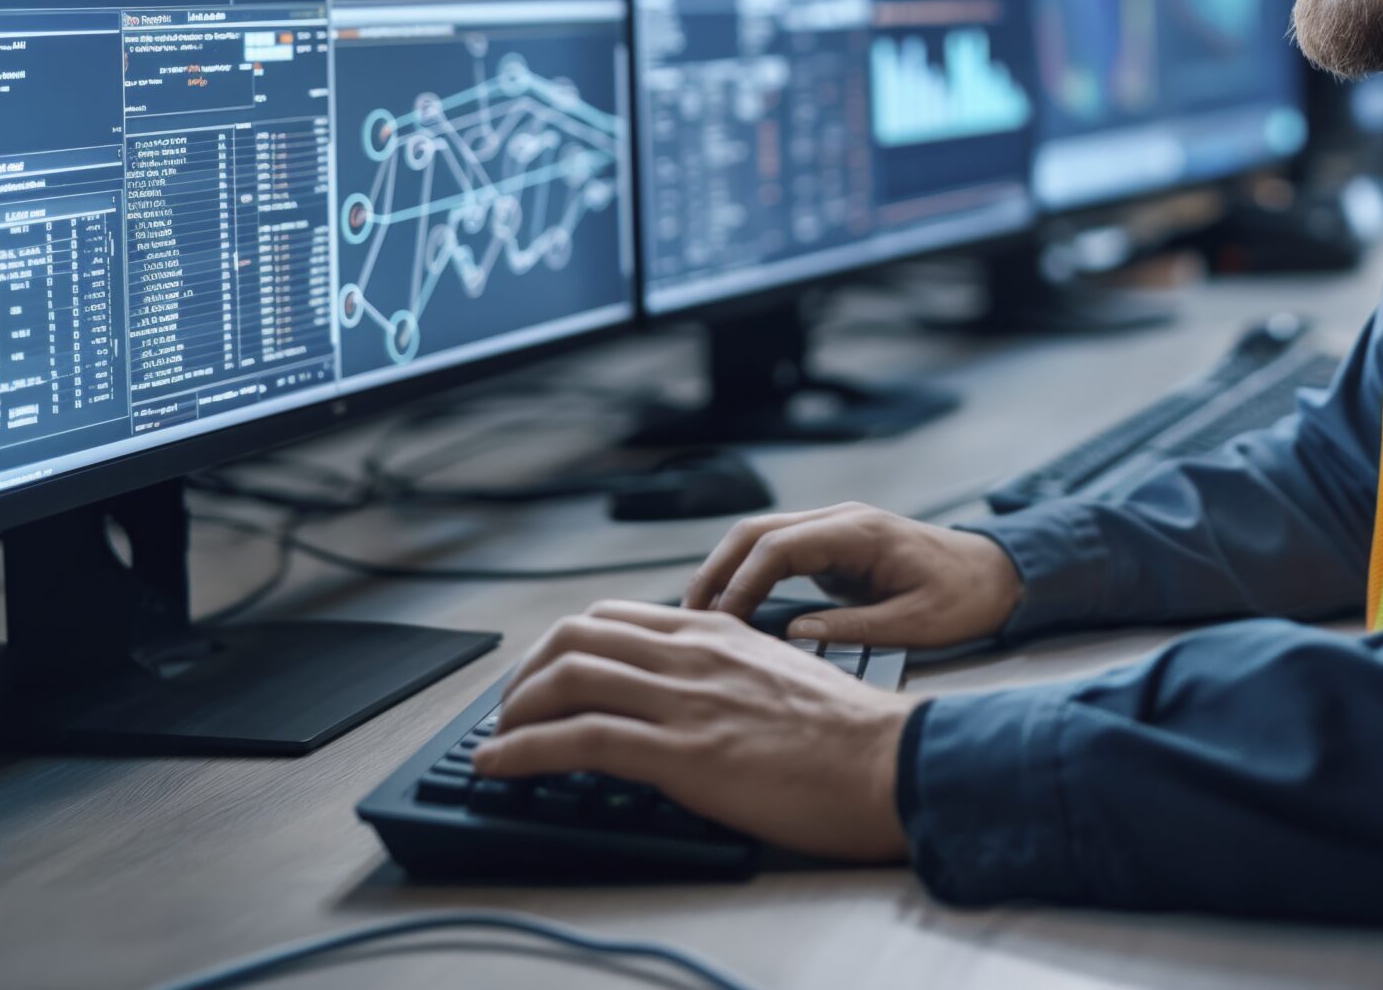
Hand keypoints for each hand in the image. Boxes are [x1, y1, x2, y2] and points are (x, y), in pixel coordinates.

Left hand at [473, 601, 919, 861]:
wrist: (887, 761)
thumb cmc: (846, 734)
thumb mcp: (778, 675)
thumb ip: (728, 671)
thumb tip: (692, 695)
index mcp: (716, 633)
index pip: (613, 617)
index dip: (561, 645)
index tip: (543, 679)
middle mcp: (692, 654)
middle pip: (576, 635)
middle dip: (525, 673)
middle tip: (511, 710)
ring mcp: (685, 701)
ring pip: (568, 677)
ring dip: (513, 710)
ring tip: (495, 741)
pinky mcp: (682, 752)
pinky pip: (580, 740)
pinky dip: (522, 751)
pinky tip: (497, 766)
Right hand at [682, 502, 1022, 648]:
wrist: (999, 575)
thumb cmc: (967, 598)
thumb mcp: (917, 624)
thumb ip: (855, 629)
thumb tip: (794, 636)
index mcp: (859, 532)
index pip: (778, 547)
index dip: (740, 583)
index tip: (720, 623)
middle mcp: (840, 521)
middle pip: (756, 532)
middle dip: (716, 571)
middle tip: (687, 618)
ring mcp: (835, 530)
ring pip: (760, 539)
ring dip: (726, 572)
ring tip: (699, 618)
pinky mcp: (834, 548)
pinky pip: (777, 555)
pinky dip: (747, 577)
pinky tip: (731, 612)